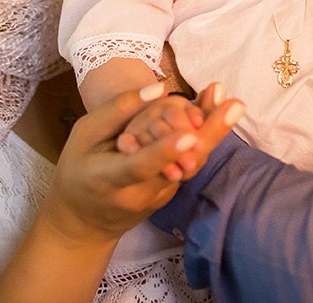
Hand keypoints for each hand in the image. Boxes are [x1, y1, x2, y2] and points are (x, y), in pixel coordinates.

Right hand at [40, 83, 243, 244]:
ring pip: (191, 164)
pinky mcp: (170, 193)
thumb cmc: (78, 169)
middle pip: (180, 165)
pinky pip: (189, 164)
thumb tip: (160, 89)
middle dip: (209, 135)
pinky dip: (205, 139)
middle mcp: (139, 193)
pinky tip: (221, 115)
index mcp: (108, 179)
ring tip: (234, 105)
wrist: (83, 222)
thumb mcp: (83, 135)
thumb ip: (117, 111)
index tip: (189, 136)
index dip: (165, 151)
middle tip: (234, 106)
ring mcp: (158, 197)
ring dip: (214, 134)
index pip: (141, 166)